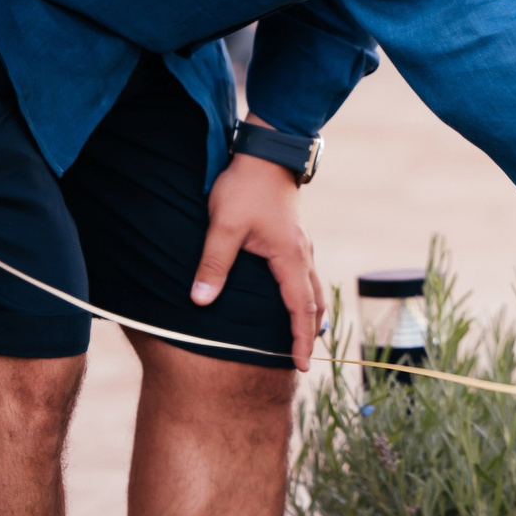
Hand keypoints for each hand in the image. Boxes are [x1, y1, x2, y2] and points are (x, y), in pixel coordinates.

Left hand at [195, 127, 321, 370]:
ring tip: (304, 336)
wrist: (265, 151)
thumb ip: (213, 265)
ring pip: (314, 288)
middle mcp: (301, 254)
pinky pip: (306, 274)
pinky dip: (305, 295)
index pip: (300, 308)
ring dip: (311, 314)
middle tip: (304, 360)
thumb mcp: (223, 226)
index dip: (301, 338)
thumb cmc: (244, 187)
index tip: (302, 364)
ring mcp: (301, 244)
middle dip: (311, 333)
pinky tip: (294, 298)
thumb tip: (200, 302)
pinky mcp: (293, 236)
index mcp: (289, 257)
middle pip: (315, 302)